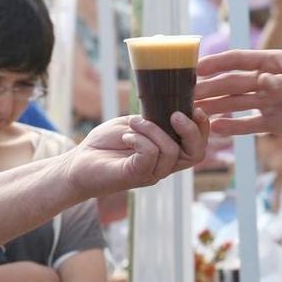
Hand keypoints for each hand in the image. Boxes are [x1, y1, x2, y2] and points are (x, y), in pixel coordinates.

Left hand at [67, 110, 209, 195]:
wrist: (78, 161)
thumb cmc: (106, 143)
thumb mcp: (136, 124)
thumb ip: (156, 119)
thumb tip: (173, 106)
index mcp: (168, 153)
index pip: (198, 147)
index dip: (203, 128)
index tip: (195, 107)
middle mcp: (164, 166)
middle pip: (196, 154)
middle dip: (192, 131)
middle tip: (175, 115)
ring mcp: (151, 173)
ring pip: (171, 151)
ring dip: (152, 129)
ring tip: (133, 124)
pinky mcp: (135, 176)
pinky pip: (150, 155)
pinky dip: (140, 139)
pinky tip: (126, 136)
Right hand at [195, 49, 281, 138]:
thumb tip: (261, 82)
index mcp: (273, 63)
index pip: (238, 60)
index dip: (216, 64)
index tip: (195, 68)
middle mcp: (266, 81)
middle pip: (232, 83)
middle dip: (209, 87)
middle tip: (187, 94)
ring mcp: (268, 102)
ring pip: (236, 103)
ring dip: (216, 106)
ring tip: (194, 111)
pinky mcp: (274, 122)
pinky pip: (249, 124)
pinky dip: (233, 127)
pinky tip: (216, 129)